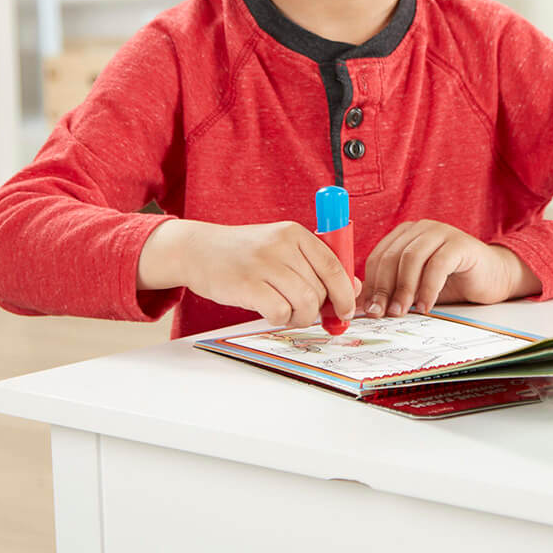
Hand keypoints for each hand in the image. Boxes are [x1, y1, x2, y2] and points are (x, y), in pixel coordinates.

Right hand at [138, 219, 359, 328]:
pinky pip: (280, 312)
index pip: (333, 266)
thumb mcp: (282, 248)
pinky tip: (271, 312)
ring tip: (288, 314)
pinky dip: (280, 319)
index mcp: (295, 233)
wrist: (199, 250)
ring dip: (300, 318)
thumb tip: (353, 289)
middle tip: (303, 312)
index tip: (346, 311)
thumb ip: (316, 265)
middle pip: (319, 289)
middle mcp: (282, 245)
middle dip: (317, 310)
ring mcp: (264, 264)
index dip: (345, 293)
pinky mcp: (247, 285)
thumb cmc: (246, 254)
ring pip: (304, 303)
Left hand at [357, 220, 531, 317]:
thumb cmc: (453, 281)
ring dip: (404, 289)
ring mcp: (441, 232)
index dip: (372, 284)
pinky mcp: (460, 243)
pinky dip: (428, 288)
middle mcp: (421, 228)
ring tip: (402, 311)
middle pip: (392, 256)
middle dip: (384, 288)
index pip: (379, 256)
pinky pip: (437, 265)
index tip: (370, 309)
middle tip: (383, 313)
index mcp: (405, 234)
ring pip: (411, 258)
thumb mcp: (417, 286)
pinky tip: (426, 306)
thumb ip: (394, 291)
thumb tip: (364, 309)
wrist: (494, 276)